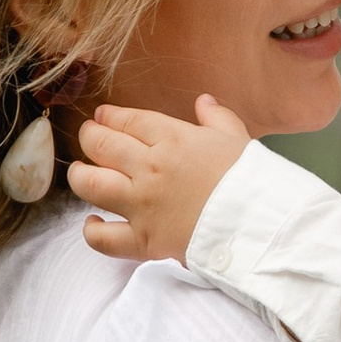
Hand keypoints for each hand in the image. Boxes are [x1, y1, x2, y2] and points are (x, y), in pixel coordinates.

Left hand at [68, 94, 251, 263]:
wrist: (260, 225)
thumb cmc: (253, 181)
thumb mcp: (238, 139)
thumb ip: (216, 118)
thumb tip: (204, 102)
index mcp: (173, 139)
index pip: (127, 120)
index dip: (110, 116)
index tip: (103, 116)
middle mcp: (150, 168)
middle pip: (100, 145)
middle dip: (90, 137)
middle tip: (90, 138)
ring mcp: (142, 204)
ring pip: (90, 184)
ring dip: (80, 175)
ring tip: (81, 173)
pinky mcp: (143, 240)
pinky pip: (103, 238)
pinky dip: (92, 230)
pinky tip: (93, 221)